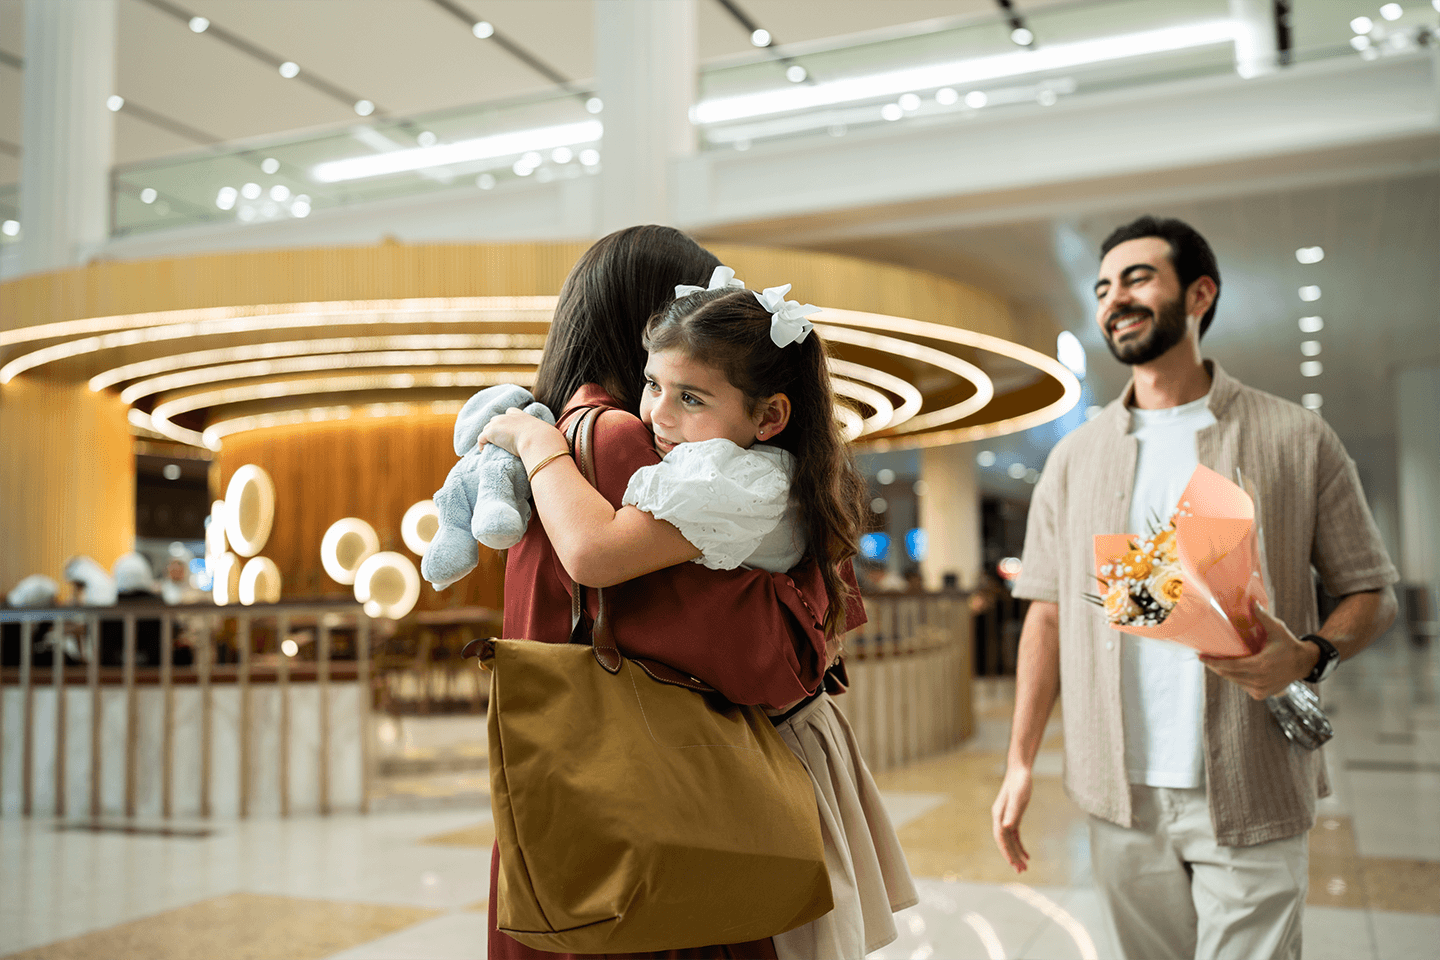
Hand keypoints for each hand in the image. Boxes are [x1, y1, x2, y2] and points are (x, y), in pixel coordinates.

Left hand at [477, 408, 565, 461]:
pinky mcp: (492, 432)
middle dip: (496, 428)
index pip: (511, 413)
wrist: (538, 441)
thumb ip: (550, 440)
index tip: (509, 430)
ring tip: (488, 447)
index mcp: (523, 416)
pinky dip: (481, 444)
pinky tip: (483, 451)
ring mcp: (499, 423)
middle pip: (497, 419)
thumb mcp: (548, 436)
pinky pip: (481, 438)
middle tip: (497, 440)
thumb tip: (561, 449)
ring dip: (488, 436)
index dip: (509, 421)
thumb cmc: (546, 441)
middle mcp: (509, 417)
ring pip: (488, 428)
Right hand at [991, 765, 1032, 872]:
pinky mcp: (1013, 817)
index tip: (1013, 863)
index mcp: (998, 815)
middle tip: (1021, 871)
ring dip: (1016, 854)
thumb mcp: (1019, 798)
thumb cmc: (1020, 783)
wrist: (1020, 771)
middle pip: (1004, 842)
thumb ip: (1013, 813)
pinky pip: (1015, 836)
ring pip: (1010, 841)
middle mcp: (1000, 818)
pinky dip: (1020, 846)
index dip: (1006, 851)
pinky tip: (1027, 855)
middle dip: (1012, 857)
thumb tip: (1007, 827)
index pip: (1000, 837)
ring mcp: (1006, 818)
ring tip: (1024, 867)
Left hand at [1198, 600, 1320, 699]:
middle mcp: (1260, 680)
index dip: (1213, 662)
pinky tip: (1231, 669)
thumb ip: (1262, 616)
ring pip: (1234, 681)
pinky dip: (1236, 678)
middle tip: (1205, 656)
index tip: (1201, 656)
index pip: (1230, 666)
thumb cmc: (1289, 644)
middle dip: (1215, 666)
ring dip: (1225, 672)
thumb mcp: (1277, 629)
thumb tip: (1251, 600)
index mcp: (1261, 665)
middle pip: (1229, 674)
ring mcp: (1261, 690)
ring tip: (1216, 662)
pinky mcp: (1262, 694)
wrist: (1304, 663)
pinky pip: (1242, 685)